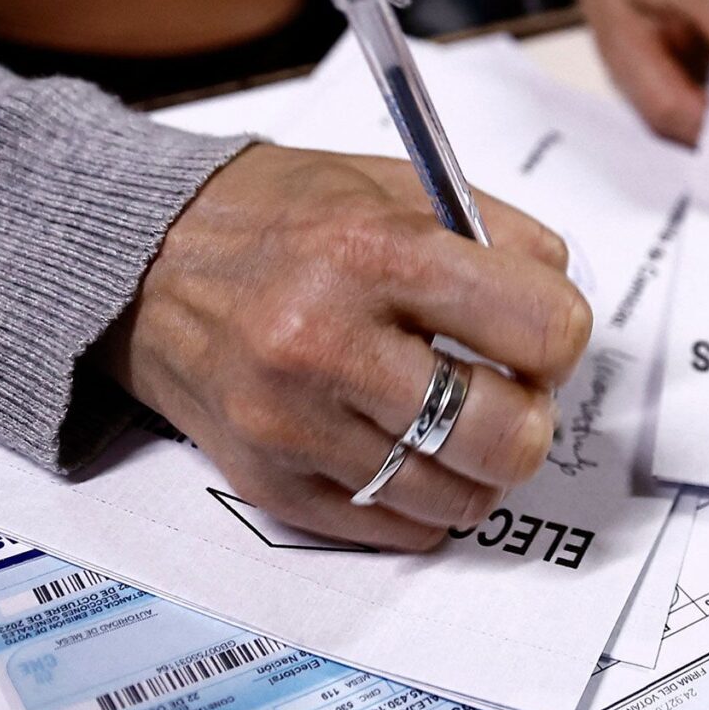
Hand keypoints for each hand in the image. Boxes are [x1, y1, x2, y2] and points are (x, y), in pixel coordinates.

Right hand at [96, 146, 591, 551]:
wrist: (144, 265)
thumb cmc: (281, 217)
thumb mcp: (397, 183)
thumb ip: (499, 236)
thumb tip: (564, 305)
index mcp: (375, 252)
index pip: (543, 329)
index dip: (561, 337)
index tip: (541, 335)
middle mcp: (328, 342)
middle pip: (508, 435)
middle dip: (530, 418)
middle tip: (509, 393)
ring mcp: (294, 424)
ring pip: (459, 496)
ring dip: (479, 467)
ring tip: (457, 421)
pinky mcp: (270, 483)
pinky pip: (397, 526)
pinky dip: (422, 498)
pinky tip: (404, 447)